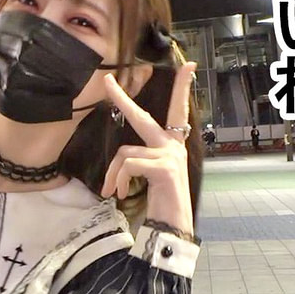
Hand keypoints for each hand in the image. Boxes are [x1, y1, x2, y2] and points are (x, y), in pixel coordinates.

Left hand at [100, 63, 197, 235]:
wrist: (174, 227)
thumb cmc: (163, 202)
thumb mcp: (151, 176)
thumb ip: (140, 161)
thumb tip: (120, 162)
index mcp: (172, 145)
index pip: (177, 112)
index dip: (182, 89)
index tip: (188, 66)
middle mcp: (173, 146)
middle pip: (142, 117)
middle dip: (122, 99)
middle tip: (107, 80)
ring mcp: (170, 155)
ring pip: (125, 152)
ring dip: (113, 173)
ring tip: (113, 191)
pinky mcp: (165, 167)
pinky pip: (130, 165)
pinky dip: (120, 179)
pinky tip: (122, 193)